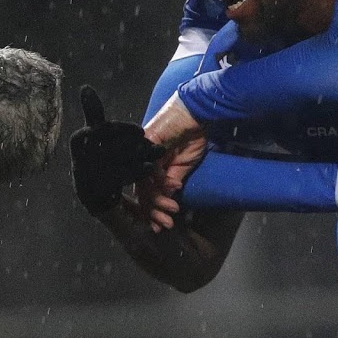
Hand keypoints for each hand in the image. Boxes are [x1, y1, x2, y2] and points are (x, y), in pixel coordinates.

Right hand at [69, 86, 165, 215]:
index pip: (100, 130)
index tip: (140, 130)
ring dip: (139, 157)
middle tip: (152, 141)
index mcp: (78, 141)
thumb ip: (92, 111)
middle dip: (134, 144)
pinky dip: (135, 172)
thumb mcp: (94, 132)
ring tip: (157, 153)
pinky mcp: (97, 191)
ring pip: (118, 163)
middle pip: (112, 148)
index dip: (121, 130)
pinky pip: (119, 179)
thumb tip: (85, 87)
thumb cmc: (96, 154)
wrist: (91, 192)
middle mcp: (79, 158)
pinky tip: (149, 167)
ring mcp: (88, 176)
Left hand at [143, 92, 208, 230]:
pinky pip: (151, 168)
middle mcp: (142, 160)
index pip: (144, 191)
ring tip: (170, 212)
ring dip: (158, 201)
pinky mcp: (147, 143)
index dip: (150, 210)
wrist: (196, 113)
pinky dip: (162, 181)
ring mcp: (142, 152)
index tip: (159, 225)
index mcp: (149, 165)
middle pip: (141, 191)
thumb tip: (166, 202)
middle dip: (152, 212)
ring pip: (144, 183)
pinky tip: (173, 188)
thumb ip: (172, 182)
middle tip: (163, 225)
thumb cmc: (191, 135)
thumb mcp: (184, 165)